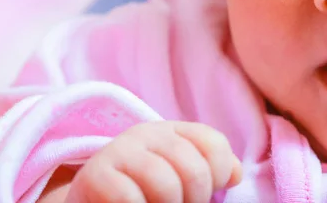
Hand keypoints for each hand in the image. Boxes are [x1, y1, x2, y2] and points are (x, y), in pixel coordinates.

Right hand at [66, 121, 242, 202]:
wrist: (91, 196)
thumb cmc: (142, 188)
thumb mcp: (177, 173)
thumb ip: (208, 170)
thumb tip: (236, 175)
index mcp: (172, 131)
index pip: (213, 144)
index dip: (219, 174)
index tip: (208, 192)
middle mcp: (148, 133)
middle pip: (195, 170)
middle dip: (195, 200)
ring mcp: (120, 151)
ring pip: (166, 185)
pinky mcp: (95, 175)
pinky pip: (129, 197)